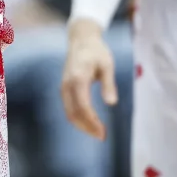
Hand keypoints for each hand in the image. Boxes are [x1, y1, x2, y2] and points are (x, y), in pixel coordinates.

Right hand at [60, 19, 118, 139]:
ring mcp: (64, 87)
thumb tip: (111, 103)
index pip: (83, 107)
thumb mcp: (107, 65)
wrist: (81, 39)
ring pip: (69, 113)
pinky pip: (68, 108)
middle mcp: (67, 84)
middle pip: (73, 113)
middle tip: (102, 136)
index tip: (103, 132)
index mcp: (78, 78)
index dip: (92, 122)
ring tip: (97, 132)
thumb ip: (108, 84)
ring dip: (82, 125)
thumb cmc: (96, 51)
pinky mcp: (64, 88)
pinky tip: (89, 122)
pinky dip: (77, 118)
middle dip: (87, 127)